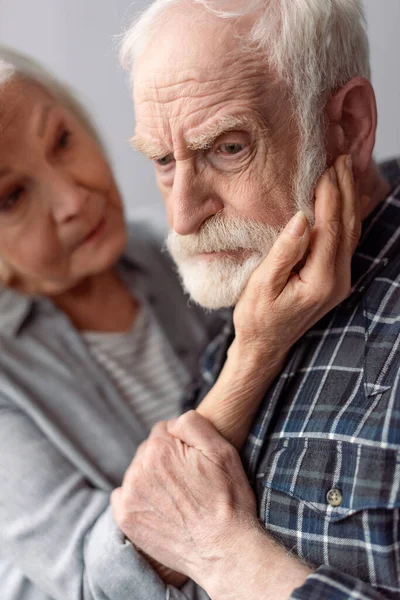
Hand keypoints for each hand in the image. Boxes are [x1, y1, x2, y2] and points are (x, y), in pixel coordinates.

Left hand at [111, 411, 258, 589]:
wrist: (225, 550)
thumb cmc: (228, 499)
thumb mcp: (222, 450)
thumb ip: (192, 423)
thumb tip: (172, 423)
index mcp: (160, 448)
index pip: (164, 430)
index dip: (182, 443)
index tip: (195, 462)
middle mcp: (139, 468)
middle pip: (149, 449)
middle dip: (166, 458)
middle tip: (189, 481)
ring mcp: (130, 495)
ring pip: (138, 470)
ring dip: (153, 477)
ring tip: (178, 497)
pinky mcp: (125, 518)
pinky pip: (123, 495)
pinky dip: (138, 497)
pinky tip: (160, 508)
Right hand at [233, 155, 362, 361]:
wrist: (265, 346)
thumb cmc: (257, 318)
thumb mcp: (263, 286)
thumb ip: (284, 252)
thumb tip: (300, 218)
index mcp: (321, 280)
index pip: (330, 228)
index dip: (330, 195)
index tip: (327, 167)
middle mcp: (337, 279)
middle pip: (347, 226)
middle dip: (346, 190)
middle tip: (343, 157)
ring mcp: (339, 280)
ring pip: (350, 232)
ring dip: (349, 199)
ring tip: (345, 171)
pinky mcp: (334, 278)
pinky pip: (345, 241)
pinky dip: (346, 216)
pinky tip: (345, 200)